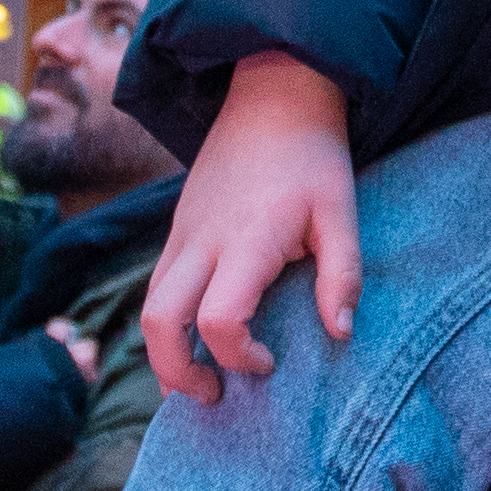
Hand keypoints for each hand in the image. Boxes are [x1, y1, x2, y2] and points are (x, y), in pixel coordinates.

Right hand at [140, 56, 357, 396]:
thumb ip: (343, 274)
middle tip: (212, 395)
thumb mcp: (342, 211)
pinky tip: (193, 339)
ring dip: (164, 353)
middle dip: (176, 373)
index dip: (238, 354)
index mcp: (246, 240)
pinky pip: (156, 286)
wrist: (272, 95)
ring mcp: (182, 234)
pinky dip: (166, 323)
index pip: (219, 317)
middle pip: (158, 323)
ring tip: (198, 379)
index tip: (270, 361)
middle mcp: (202, 241)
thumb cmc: (313, 157)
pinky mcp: (177, 229)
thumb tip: (339, 334)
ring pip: (147, 307)